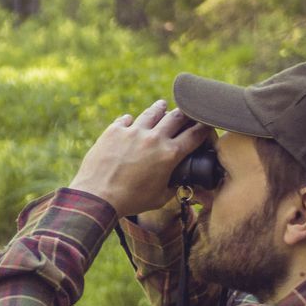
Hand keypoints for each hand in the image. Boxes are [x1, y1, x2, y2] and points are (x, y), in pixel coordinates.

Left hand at [68, 100, 210, 216]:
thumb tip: (178, 182)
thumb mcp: (160, 198)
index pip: (195, 135)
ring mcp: (133, 132)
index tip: (207, 125)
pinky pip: (126, 119)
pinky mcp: (113, 131)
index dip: (204, 128)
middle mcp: (154, 138)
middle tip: (187, 112)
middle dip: (185, 113)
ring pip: (152, 112)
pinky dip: (131, 120)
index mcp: (170, 154)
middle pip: (177, 117)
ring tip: (163, 105)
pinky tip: (131, 121)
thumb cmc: (130, 201)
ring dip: (160, 108)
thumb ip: (173, 186)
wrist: (98, 196)